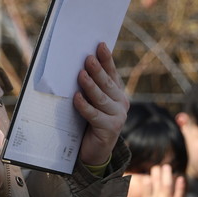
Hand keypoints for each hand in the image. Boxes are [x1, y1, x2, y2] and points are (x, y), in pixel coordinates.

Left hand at [73, 42, 129, 165]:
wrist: (95, 151)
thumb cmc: (90, 123)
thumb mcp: (92, 103)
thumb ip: (90, 88)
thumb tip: (79, 67)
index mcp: (117, 94)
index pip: (112, 73)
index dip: (106, 59)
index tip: (100, 45)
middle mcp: (121, 104)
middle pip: (107, 84)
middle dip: (97, 70)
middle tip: (88, 58)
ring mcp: (117, 117)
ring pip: (101, 98)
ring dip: (90, 85)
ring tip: (81, 74)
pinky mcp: (109, 128)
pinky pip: (93, 114)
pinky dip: (84, 105)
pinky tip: (76, 97)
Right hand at [123, 164, 185, 196]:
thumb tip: (122, 196)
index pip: (146, 190)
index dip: (147, 182)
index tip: (147, 176)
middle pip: (157, 186)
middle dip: (156, 175)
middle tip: (156, 167)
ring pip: (167, 188)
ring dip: (167, 176)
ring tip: (167, 167)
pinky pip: (179, 196)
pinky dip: (180, 187)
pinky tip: (181, 178)